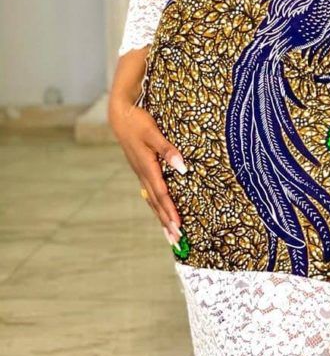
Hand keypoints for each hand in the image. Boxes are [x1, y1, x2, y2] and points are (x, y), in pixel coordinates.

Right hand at [108, 93, 185, 246]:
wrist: (120, 115)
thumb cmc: (138, 121)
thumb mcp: (154, 133)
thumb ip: (168, 150)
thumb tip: (183, 167)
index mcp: (147, 167)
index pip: (161, 194)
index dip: (170, 211)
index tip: (179, 226)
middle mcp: (143, 173)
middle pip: (156, 203)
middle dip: (166, 221)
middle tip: (177, 241)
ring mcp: (141, 172)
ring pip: (152, 199)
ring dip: (161, 217)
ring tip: (170, 234)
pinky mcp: (141, 169)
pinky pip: (149, 192)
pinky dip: (156, 205)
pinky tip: (160, 212)